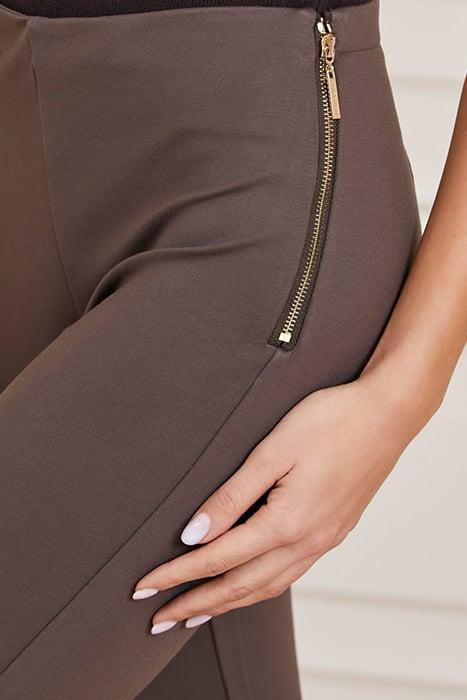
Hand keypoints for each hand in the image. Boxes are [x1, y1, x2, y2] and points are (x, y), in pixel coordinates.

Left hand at [132, 376, 417, 633]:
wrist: (387, 414)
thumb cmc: (332, 422)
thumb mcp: (274, 451)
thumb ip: (232, 496)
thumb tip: (194, 535)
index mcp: (287, 522)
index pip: (217, 559)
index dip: (176, 575)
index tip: (144, 587)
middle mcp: (307, 541)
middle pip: (240, 586)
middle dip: (195, 603)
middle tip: (159, 620)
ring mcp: (323, 540)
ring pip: (266, 587)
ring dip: (226, 604)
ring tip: (196, 613)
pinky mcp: (333, 531)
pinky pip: (290, 575)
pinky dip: (259, 590)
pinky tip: (249, 587)